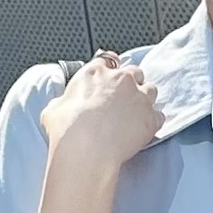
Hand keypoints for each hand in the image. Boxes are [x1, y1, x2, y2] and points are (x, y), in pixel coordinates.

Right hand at [40, 50, 162, 171]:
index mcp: (95, 73)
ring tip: (136, 115)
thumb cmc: (68, 131)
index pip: (107, 62)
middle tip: (123, 102)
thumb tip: (59, 108)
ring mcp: (138, 97)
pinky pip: (160, 116)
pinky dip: (155, 122)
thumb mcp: (52, 110)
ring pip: (150, 90)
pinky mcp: (150, 118)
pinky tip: (146, 131)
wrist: (86, 149)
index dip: (109, 74)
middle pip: (133, 73)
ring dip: (145, 100)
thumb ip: (61, 103)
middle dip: (130, 85)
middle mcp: (119, 79)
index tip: (108, 83)